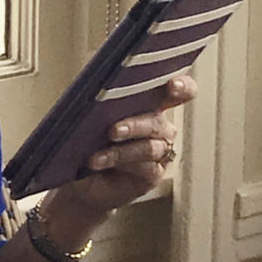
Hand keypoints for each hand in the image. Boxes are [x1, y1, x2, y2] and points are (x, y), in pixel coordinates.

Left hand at [55, 76, 197, 216]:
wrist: (80, 176)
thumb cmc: (85, 137)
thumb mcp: (88, 115)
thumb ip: (98, 102)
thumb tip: (90, 93)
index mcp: (150, 102)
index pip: (178, 90)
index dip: (182, 86)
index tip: (172, 85)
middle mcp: (159, 126)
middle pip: (157, 122)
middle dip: (135, 125)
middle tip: (113, 130)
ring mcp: (159, 151)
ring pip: (150, 147)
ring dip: (121, 150)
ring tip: (97, 154)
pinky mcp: (153, 174)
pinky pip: (145, 168)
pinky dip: (119, 164)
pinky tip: (99, 163)